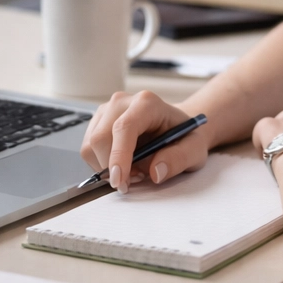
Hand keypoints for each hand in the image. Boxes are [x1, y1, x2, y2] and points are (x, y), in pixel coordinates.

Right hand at [80, 91, 209, 192]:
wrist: (174, 127)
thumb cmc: (183, 137)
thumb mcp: (194, 149)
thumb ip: (179, 159)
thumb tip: (156, 172)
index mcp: (147, 103)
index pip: (124, 128)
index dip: (118, 155)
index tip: (119, 181)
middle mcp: (122, 102)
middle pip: (101, 139)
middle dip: (113, 168)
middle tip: (135, 180)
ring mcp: (106, 110)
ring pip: (90, 146)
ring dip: (106, 167)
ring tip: (132, 171)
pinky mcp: (97, 121)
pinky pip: (88, 149)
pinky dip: (102, 164)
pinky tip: (122, 164)